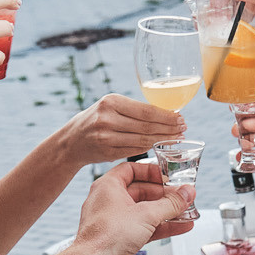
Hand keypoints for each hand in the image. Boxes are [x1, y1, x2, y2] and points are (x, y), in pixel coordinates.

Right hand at [57, 94, 185, 163]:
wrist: (71, 141)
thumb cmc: (96, 119)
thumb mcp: (110, 106)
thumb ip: (132, 109)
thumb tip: (166, 114)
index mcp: (111, 102)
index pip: (146, 110)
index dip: (166, 116)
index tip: (180, 118)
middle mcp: (107, 118)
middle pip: (146, 126)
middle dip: (168, 129)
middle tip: (183, 129)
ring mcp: (106, 137)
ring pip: (142, 140)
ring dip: (163, 140)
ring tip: (177, 139)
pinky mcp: (107, 153)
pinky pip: (135, 151)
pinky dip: (150, 149)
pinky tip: (161, 146)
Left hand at [69, 161, 193, 254]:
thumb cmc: (108, 236)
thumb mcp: (147, 214)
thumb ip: (171, 203)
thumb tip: (187, 193)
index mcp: (108, 186)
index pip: (131, 170)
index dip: (151, 171)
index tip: (168, 176)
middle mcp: (110, 202)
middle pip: (142, 192)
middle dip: (165, 195)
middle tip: (184, 196)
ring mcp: (116, 221)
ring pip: (146, 212)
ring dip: (167, 212)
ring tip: (188, 211)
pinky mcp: (122, 238)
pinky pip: (146, 228)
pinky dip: (163, 227)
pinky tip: (181, 227)